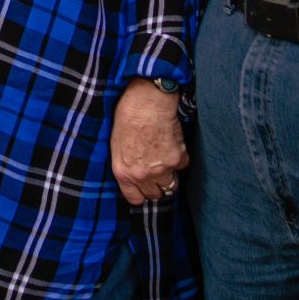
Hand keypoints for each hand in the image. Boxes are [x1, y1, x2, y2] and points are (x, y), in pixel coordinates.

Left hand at [110, 79, 186, 205]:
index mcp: (123, 172)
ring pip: (171, 185)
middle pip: (156, 194)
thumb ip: (126, 165)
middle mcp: (142, 175)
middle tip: (156, 172)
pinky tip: (172, 144)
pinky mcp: (178, 159)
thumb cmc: (128, 116)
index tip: (144, 188)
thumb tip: (134, 174)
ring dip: (170, 176)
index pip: (135, 198)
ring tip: (165, 160)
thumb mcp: (116, 145)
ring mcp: (162, 169)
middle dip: (156, 185)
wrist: (147, 101)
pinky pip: (182, 166)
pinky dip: (180, 158)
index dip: (141, 193)